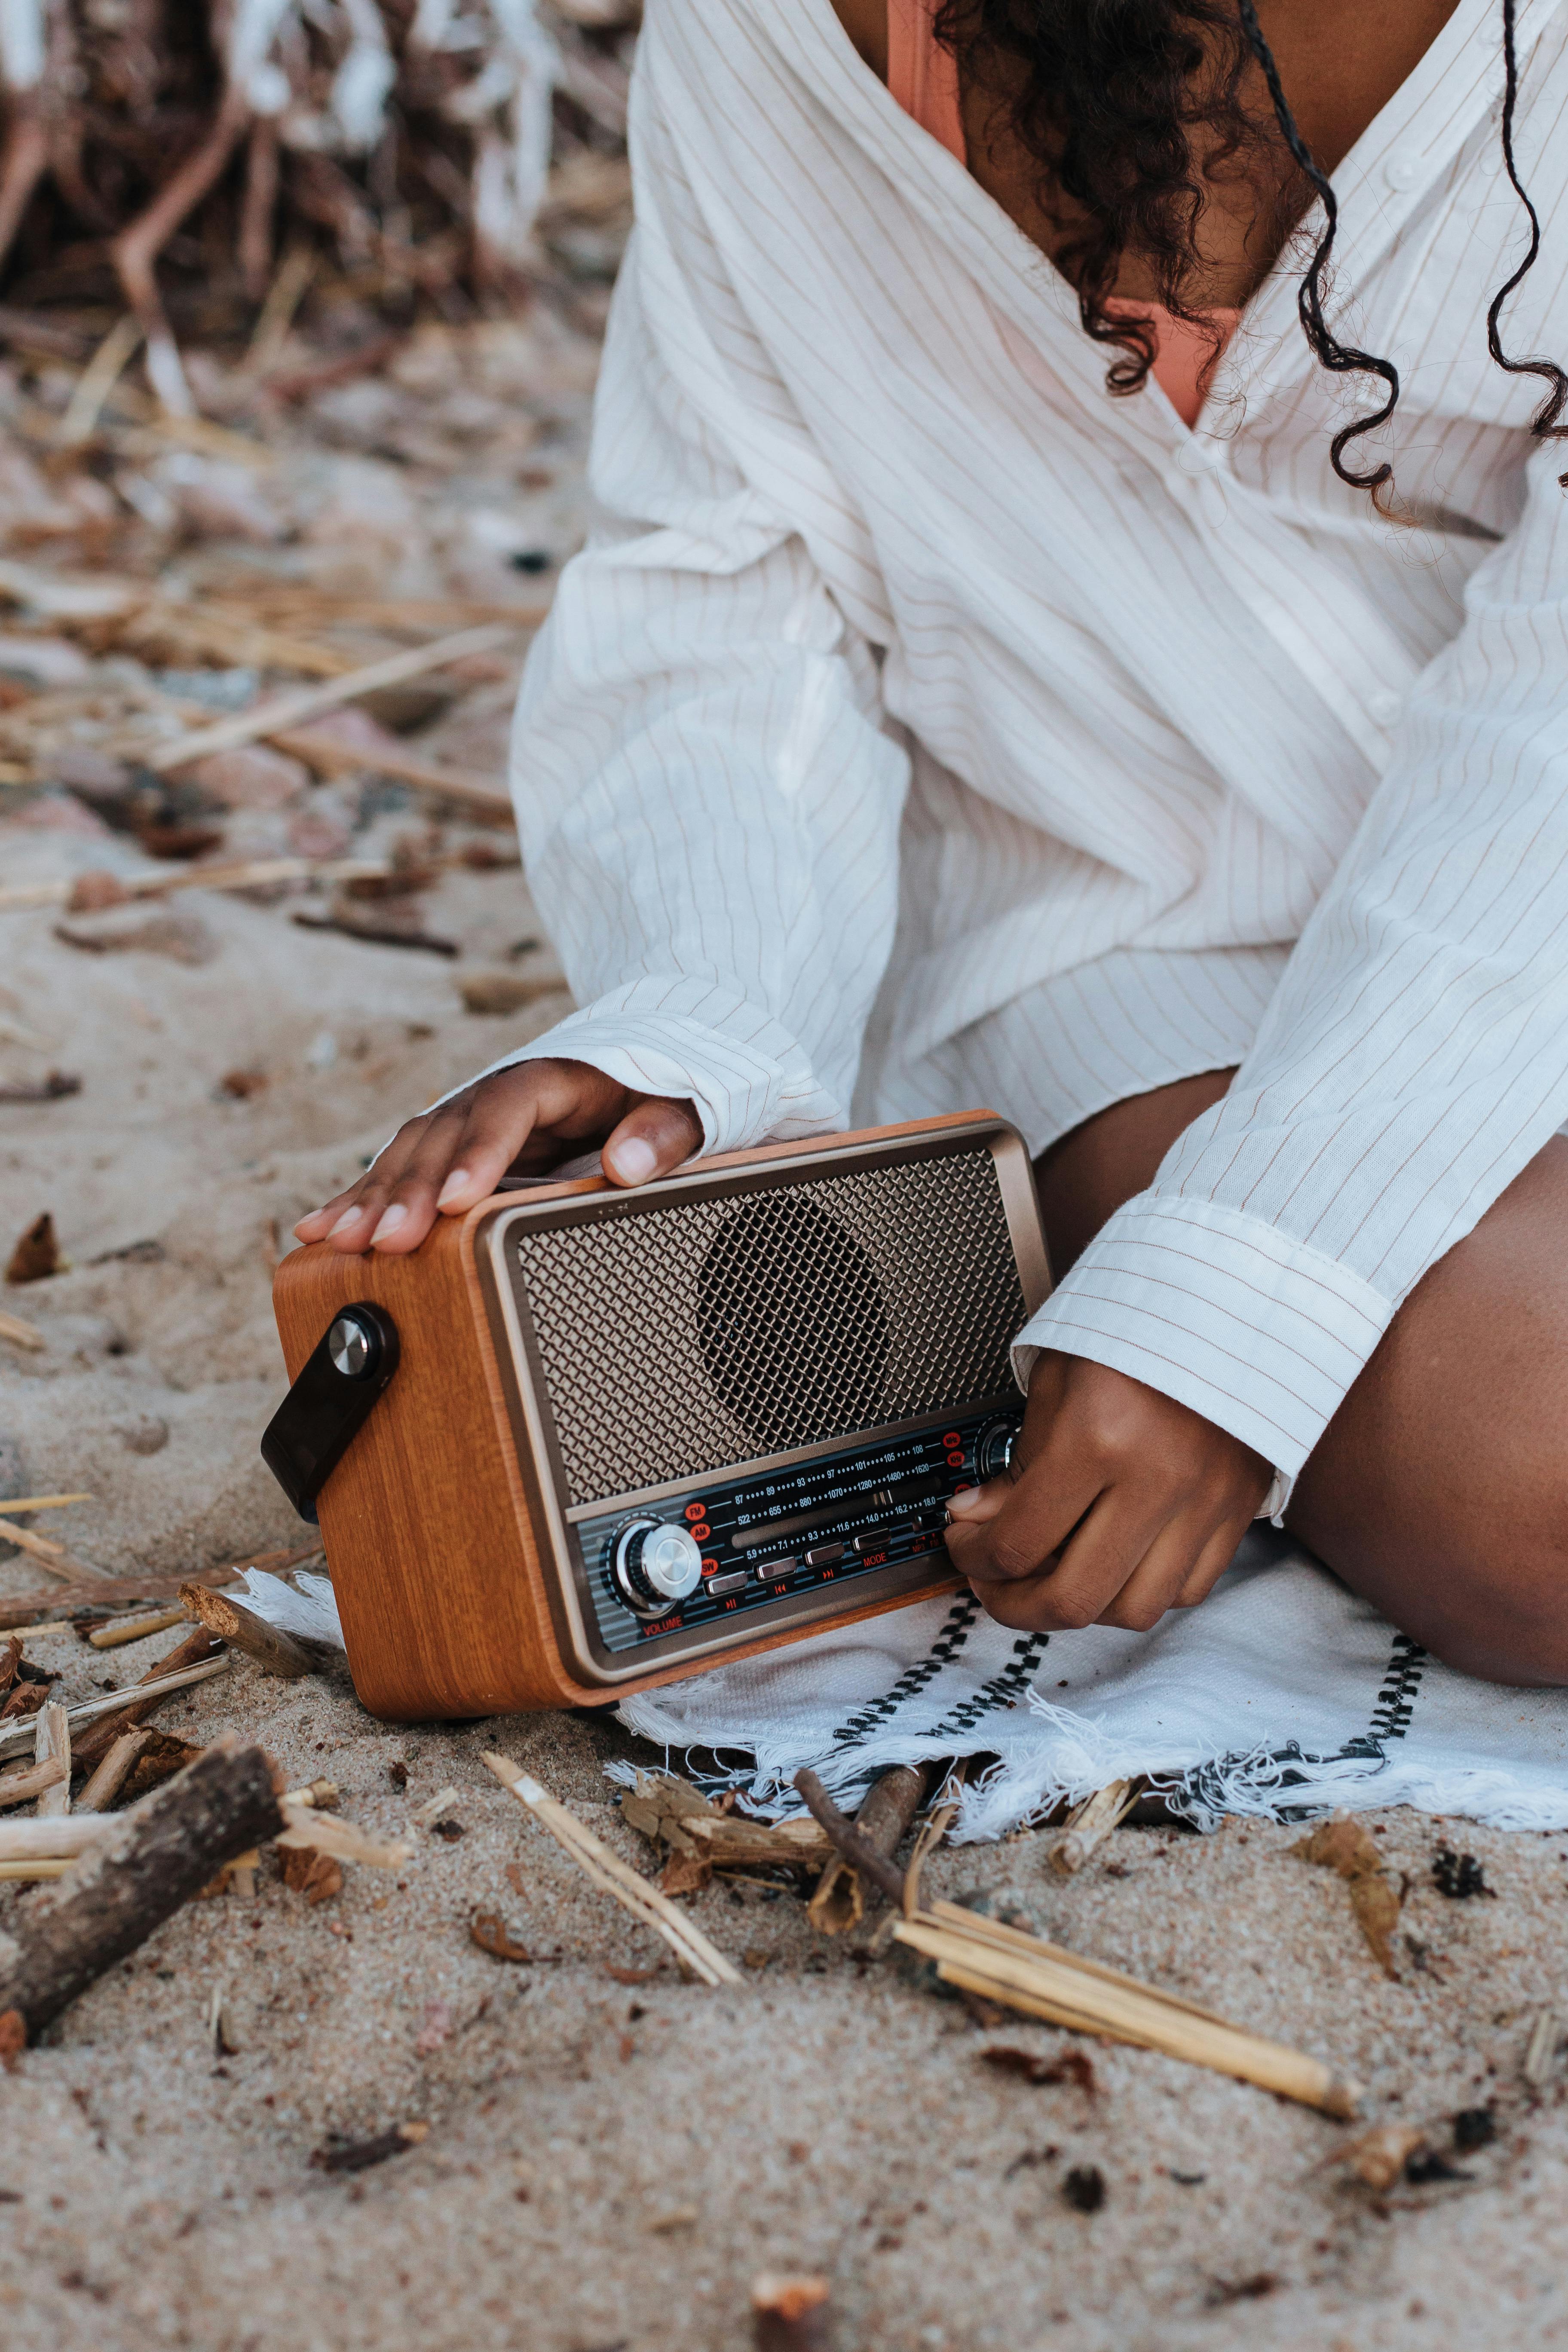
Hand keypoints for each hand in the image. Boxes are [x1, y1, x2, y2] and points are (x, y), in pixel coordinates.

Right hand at [293, 1058, 702, 1255]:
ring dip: (374, 1197)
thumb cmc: (661, 1096)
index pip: (506, 1109)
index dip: (478, 1152)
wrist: (644, 1078)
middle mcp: (497, 1096)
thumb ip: (666, 1132)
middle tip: (384, 1239)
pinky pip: (402, 1171)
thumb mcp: (684, 1105)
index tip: (458, 1199)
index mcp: (552, 1077)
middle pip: (444, 1134)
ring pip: (411, 1154)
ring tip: (341, 1241)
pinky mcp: (453, 1152)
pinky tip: (320, 1230)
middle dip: (410, 1188)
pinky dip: (362, 1200)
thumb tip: (630, 1163)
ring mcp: (468, 1123)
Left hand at [943, 1352, 1270, 1634]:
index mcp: (1096, 1439)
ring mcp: (1203, 1502)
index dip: (974, 1559)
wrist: (1220, 1303)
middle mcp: (1155, 1480)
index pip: (1018, 1544)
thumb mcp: (1055, 1382)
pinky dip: (1143, 1592)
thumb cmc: (1132, 1330)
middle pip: (1073, 1598)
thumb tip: (977, 1521)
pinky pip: (1187, 1590)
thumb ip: (1017, 1463)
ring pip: (1133, 1610)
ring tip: (1055, 1577)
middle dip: (1016, 1606)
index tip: (965, 1546)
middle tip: (996, 1585)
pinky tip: (1115, 1565)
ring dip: (1083, 1607)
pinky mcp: (1237, 1510)